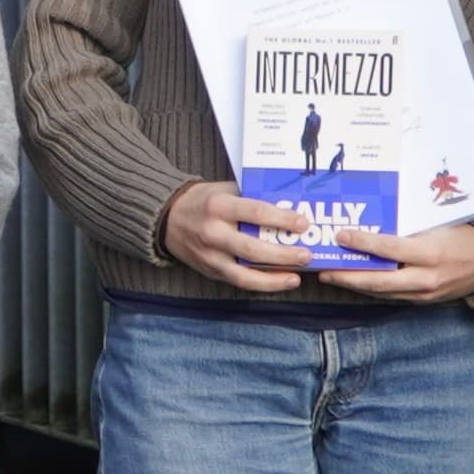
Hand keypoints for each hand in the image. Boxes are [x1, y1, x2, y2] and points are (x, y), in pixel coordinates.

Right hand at [161, 179, 311, 293]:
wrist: (167, 219)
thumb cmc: (202, 201)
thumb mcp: (223, 189)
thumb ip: (250, 196)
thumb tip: (286, 203)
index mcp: (219, 206)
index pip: (256, 213)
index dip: (282, 220)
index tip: (303, 224)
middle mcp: (213, 233)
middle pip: (253, 248)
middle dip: (283, 254)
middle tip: (306, 254)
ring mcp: (211, 256)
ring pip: (246, 274)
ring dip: (274, 278)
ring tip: (296, 276)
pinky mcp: (211, 271)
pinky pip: (239, 282)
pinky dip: (262, 285)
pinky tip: (280, 281)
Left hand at [317, 220, 473, 302]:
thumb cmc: (467, 234)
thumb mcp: (442, 224)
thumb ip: (412, 226)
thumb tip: (378, 217)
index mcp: (432, 253)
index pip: (391, 249)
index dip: (364, 244)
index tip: (341, 236)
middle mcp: (427, 277)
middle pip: (380, 282)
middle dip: (348, 277)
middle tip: (323, 270)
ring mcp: (426, 294)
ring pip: (383, 293)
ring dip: (355, 286)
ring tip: (331, 277)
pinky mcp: (425, 302)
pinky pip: (393, 297)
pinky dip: (373, 290)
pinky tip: (356, 283)